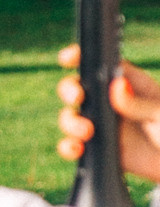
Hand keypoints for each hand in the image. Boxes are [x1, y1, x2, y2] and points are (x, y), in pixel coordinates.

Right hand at [57, 46, 159, 183]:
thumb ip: (139, 103)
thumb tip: (117, 87)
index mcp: (127, 84)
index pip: (101, 64)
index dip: (80, 57)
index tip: (67, 59)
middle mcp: (109, 102)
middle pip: (78, 87)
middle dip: (69, 89)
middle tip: (78, 97)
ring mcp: (102, 125)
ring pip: (71, 116)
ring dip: (70, 121)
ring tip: (87, 131)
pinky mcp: (98, 149)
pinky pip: (74, 146)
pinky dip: (68, 147)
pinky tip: (77, 149)